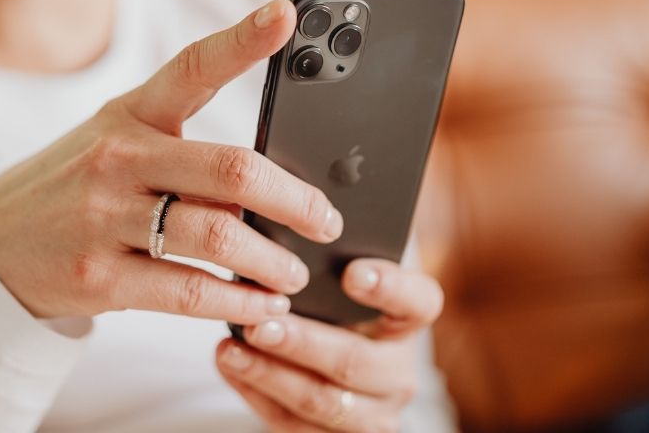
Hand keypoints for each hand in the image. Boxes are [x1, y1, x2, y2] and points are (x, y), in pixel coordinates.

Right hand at [0, 0, 343, 323]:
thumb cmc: (75, 185)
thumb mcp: (115, 140)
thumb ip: (183, 144)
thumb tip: (273, 177)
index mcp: (128, 114)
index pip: (191, 66)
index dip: (242, 39)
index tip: (286, 12)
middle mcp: (117, 158)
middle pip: (230, 172)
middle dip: (294, 200)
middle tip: (326, 220)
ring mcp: (104, 219)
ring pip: (217, 238)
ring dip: (271, 261)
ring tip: (293, 272)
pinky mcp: (99, 277)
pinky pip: (188, 293)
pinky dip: (237, 302)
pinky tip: (261, 305)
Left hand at [216, 259, 444, 431]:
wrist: (321, 367)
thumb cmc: (325, 309)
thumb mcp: (331, 288)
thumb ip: (318, 268)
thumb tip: (272, 235)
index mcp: (405, 322)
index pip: (419, 302)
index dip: (390, 288)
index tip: (352, 273)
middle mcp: (398, 371)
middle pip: (357, 361)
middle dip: (304, 343)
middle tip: (263, 323)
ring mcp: (375, 412)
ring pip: (324, 401)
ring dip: (271, 374)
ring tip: (232, 348)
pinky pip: (295, 424)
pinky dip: (255, 393)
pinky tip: (230, 365)